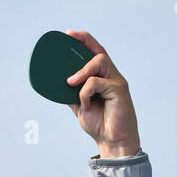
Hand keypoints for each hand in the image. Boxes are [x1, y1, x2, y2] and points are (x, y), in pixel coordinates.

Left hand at [63, 30, 140, 158]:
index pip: (95, 53)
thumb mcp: (79, 106)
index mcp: (103, 77)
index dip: (84, 40)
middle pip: (99, 51)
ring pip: (98, 61)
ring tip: (70, 83)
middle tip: (68, 38)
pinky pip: (96, 82)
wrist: (112, 142)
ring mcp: (116, 81)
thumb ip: (71, 93)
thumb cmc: (100, 124)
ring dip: (81, 71)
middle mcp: (111, 76)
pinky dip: (85, 92)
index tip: (68, 35)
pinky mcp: (119, 90)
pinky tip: (85, 104)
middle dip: (83, 41)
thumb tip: (57, 82)